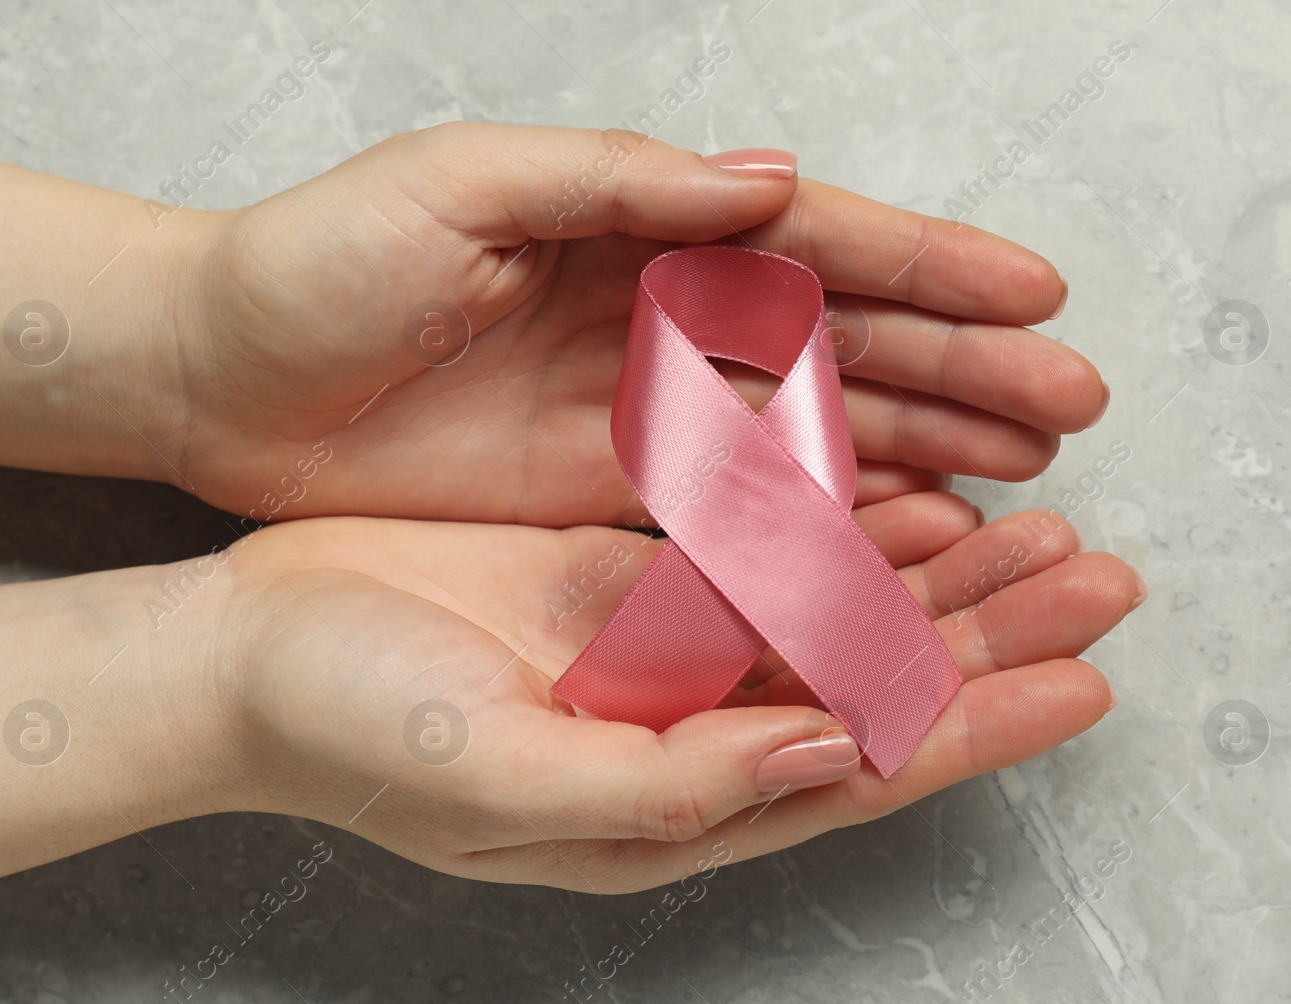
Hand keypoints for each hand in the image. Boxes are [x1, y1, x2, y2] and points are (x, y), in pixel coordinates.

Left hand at [166, 122, 1105, 525]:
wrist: (218, 375)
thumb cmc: (317, 264)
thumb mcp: (458, 189)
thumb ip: (617, 186)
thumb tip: (767, 184)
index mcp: (638, 222)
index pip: (813, 244)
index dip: (930, 269)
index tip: (1035, 298)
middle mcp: (659, 311)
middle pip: (843, 338)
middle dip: (961, 368)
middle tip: (1072, 406)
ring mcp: (640, 404)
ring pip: (815, 423)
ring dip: (922, 443)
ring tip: (1024, 472)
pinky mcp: (605, 485)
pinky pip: (742, 500)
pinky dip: (827, 515)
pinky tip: (904, 530)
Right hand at [212, 492, 1139, 891]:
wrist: (238, 652)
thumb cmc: (346, 730)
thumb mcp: (505, 781)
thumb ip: (671, 787)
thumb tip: (825, 764)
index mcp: (666, 809)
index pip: (859, 773)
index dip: (978, 731)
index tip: (1086, 683)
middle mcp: (680, 736)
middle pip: (873, 694)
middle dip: (993, 642)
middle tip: (1099, 580)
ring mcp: (653, 656)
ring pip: (831, 618)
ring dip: (936, 579)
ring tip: (1040, 530)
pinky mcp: (619, 582)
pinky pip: (757, 553)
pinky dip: (836, 526)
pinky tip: (906, 497)